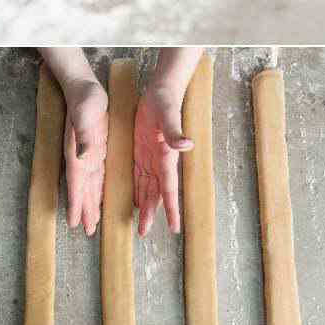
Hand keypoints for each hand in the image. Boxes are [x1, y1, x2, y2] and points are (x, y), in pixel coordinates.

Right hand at [62, 78, 107, 236]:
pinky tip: (102, 199)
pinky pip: (98, 174)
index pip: (76, 182)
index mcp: (77, 151)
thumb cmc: (84, 99)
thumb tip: (82, 157)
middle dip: (84, 209)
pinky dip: (99, 189)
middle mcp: (81, 156)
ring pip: (90, 184)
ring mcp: (88, 153)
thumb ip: (83, 135)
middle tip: (87, 231)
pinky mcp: (96, 148)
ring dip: (91, 203)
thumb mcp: (85, 114)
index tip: (74, 222)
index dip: (75, 203)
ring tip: (93, 222)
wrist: (84, 86)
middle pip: (82, 188)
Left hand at [133, 82, 191, 236]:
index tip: (174, 228)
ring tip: (141, 224)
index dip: (171, 207)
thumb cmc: (165, 102)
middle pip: (156, 193)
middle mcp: (160, 161)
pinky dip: (139, 190)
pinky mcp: (142, 151)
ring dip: (145, 205)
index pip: (169, 187)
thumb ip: (174, 131)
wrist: (161, 91)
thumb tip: (187, 145)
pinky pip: (140, 175)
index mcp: (166, 156)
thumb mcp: (168, 115)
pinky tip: (136, 201)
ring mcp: (151, 157)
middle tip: (144, 233)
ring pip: (148, 187)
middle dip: (152, 213)